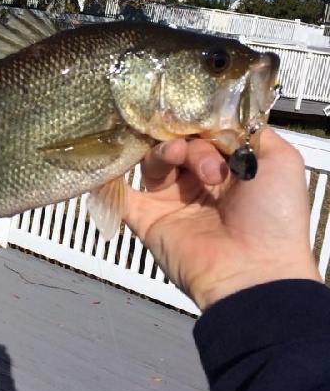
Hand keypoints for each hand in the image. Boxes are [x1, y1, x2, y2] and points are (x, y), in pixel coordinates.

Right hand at [124, 128, 321, 310]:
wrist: (255, 271)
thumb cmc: (274, 217)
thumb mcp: (280, 161)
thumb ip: (252, 132)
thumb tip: (218, 119)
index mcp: (230, 168)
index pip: (204, 132)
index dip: (200, 122)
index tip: (199, 119)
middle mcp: (199, 182)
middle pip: (178, 143)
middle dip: (187, 141)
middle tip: (201, 155)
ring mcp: (172, 201)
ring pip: (153, 161)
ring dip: (164, 152)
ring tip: (177, 158)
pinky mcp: (149, 220)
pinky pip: (121, 196)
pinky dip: (110, 180)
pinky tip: (111, 162)